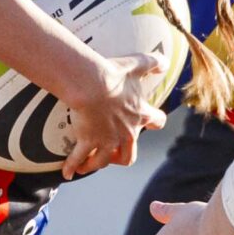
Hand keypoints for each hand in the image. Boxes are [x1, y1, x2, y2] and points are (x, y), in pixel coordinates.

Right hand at [60, 50, 167, 178]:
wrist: (91, 84)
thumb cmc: (113, 74)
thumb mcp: (137, 64)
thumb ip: (153, 62)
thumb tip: (165, 62)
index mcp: (140, 114)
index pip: (157, 122)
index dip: (154, 123)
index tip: (148, 123)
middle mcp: (127, 133)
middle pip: (128, 155)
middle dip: (120, 157)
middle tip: (111, 153)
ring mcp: (107, 140)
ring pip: (104, 162)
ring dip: (95, 164)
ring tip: (86, 165)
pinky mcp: (88, 142)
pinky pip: (79, 159)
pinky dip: (72, 167)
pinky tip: (67, 172)